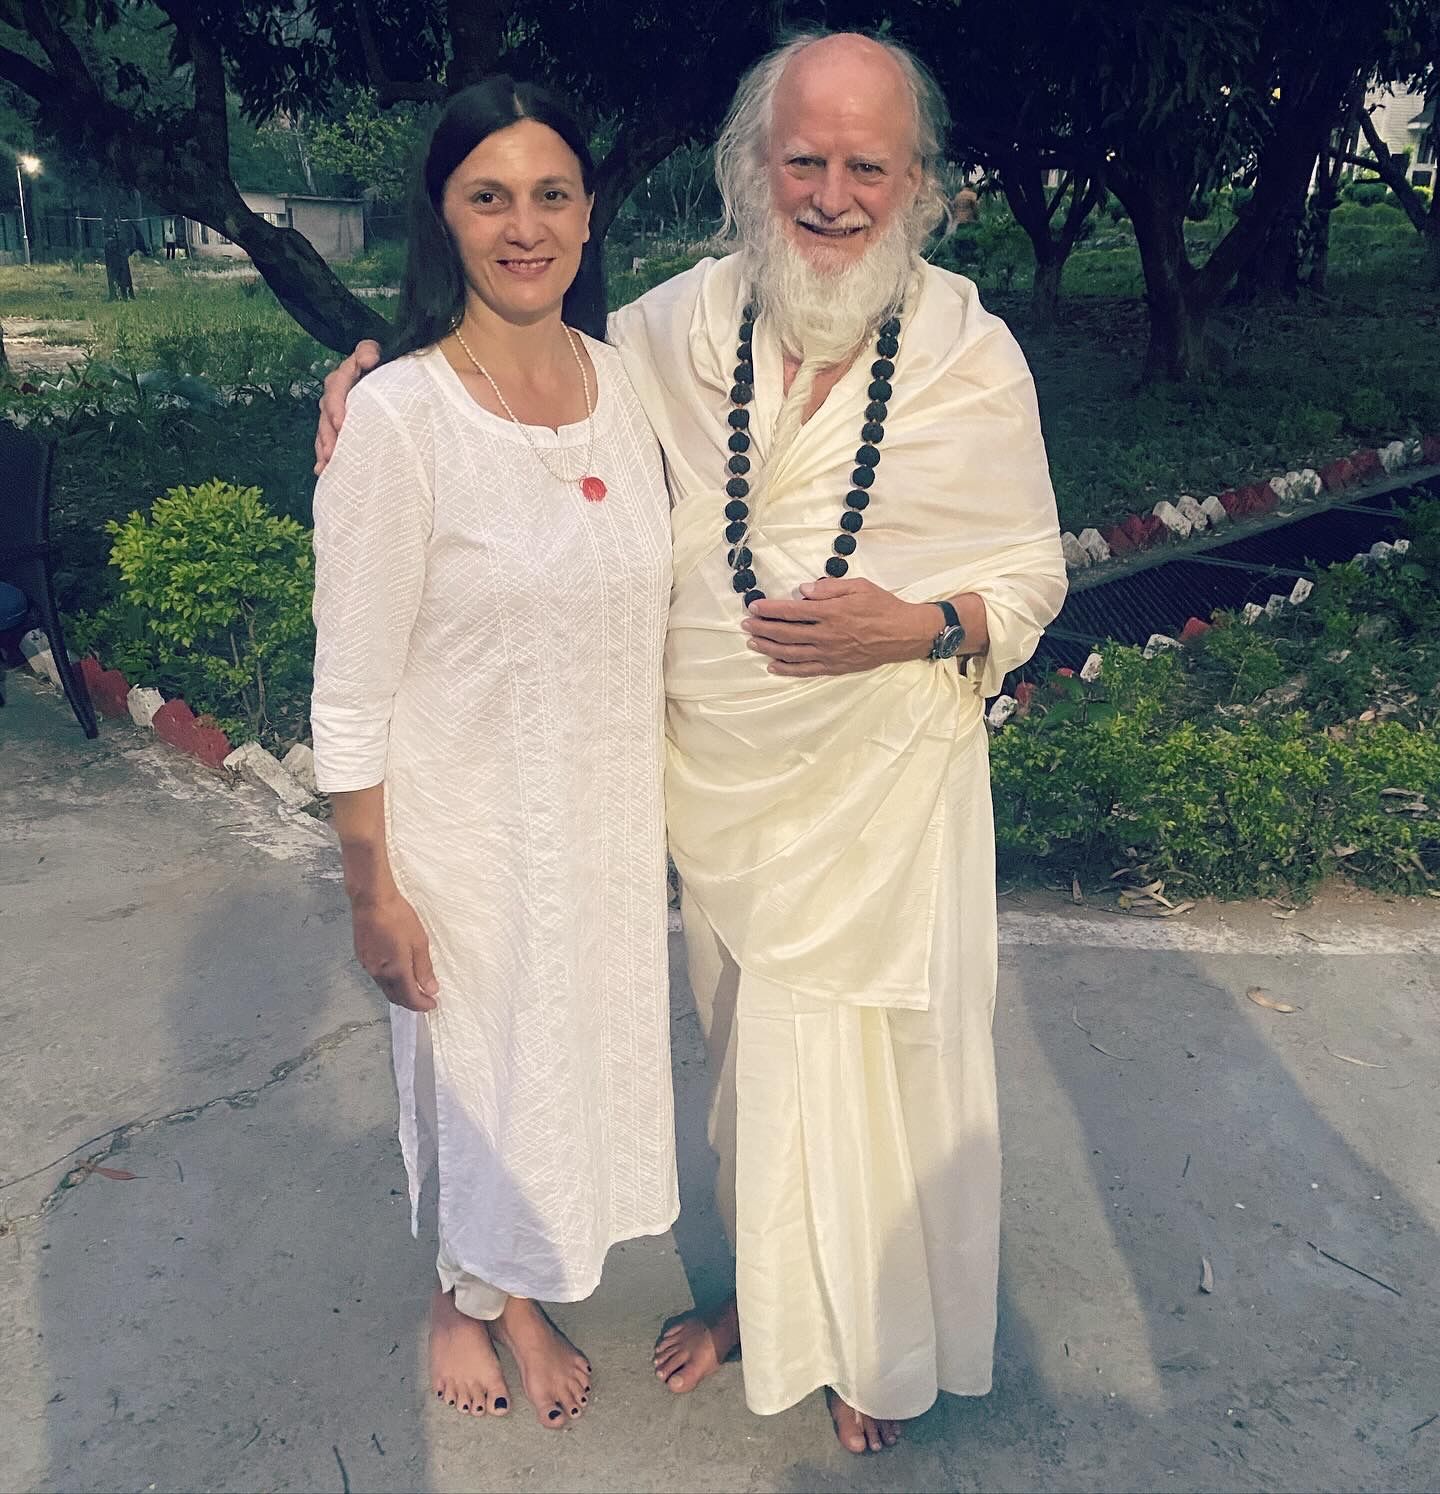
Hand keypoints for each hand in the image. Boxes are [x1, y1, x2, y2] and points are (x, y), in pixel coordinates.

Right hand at [313, 339, 382, 473]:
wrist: (398, 380)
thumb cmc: (392, 368)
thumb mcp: (384, 356)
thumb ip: (370, 352)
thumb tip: (368, 358)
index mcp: (349, 373)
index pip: (337, 384)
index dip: (336, 404)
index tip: (341, 424)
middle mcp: (339, 391)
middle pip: (327, 411)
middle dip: (328, 432)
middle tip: (332, 451)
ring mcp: (338, 409)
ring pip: (326, 427)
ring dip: (325, 446)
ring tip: (327, 463)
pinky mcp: (341, 426)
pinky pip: (329, 439)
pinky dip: (325, 456)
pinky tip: (323, 471)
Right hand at [350, 890, 439, 1011]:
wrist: (371, 901)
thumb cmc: (398, 917)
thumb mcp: (419, 942)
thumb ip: (424, 968)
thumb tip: (431, 989)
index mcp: (395, 970)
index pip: (409, 998)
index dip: (422, 1005)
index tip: (433, 1004)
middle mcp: (378, 973)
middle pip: (395, 997)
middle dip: (411, 1002)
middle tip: (425, 999)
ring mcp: (367, 966)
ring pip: (385, 988)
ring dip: (399, 993)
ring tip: (413, 987)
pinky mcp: (362, 957)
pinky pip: (377, 977)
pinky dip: (389, 982)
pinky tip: (397, 974)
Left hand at [743, 576, 940, 676]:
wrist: (905, 634)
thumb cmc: (883, 606)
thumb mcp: (858, 587)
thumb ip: (828, 588)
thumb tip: (802, 591)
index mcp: (831, 612)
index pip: (791, 611)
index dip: (769, 609)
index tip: (754, 606)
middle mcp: (826, 635)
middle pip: (786, 633)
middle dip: (762, 628)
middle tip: (746, 625)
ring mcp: (830, 654)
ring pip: (791, 653)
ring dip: (769, 648)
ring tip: (753, 643)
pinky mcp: (835, 667)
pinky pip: (805, 670)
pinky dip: (787, 669)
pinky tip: (773, 665)